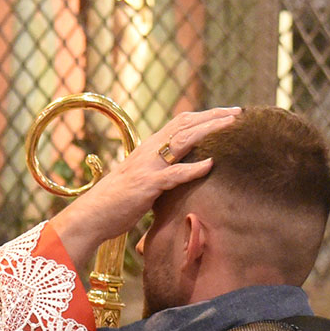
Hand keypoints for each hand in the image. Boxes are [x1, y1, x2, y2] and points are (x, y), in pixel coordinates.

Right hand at [48, 106, 238, 271]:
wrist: (90, 216)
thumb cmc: (115, 203)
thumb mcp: (140, 181)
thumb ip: (158, 172)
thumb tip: (178, 173)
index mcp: (148, 149)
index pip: (180, 123)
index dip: (204, 116)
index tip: (226, 114)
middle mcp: (148, 151)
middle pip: (186, 125)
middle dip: (214, 117)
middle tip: (239, 113)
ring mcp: (147, 167)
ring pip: (183, 141)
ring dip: (210, 131)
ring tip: (232, 127)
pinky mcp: (146, 185)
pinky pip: (174, 174)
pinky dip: (194, 168)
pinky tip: (212, 164)